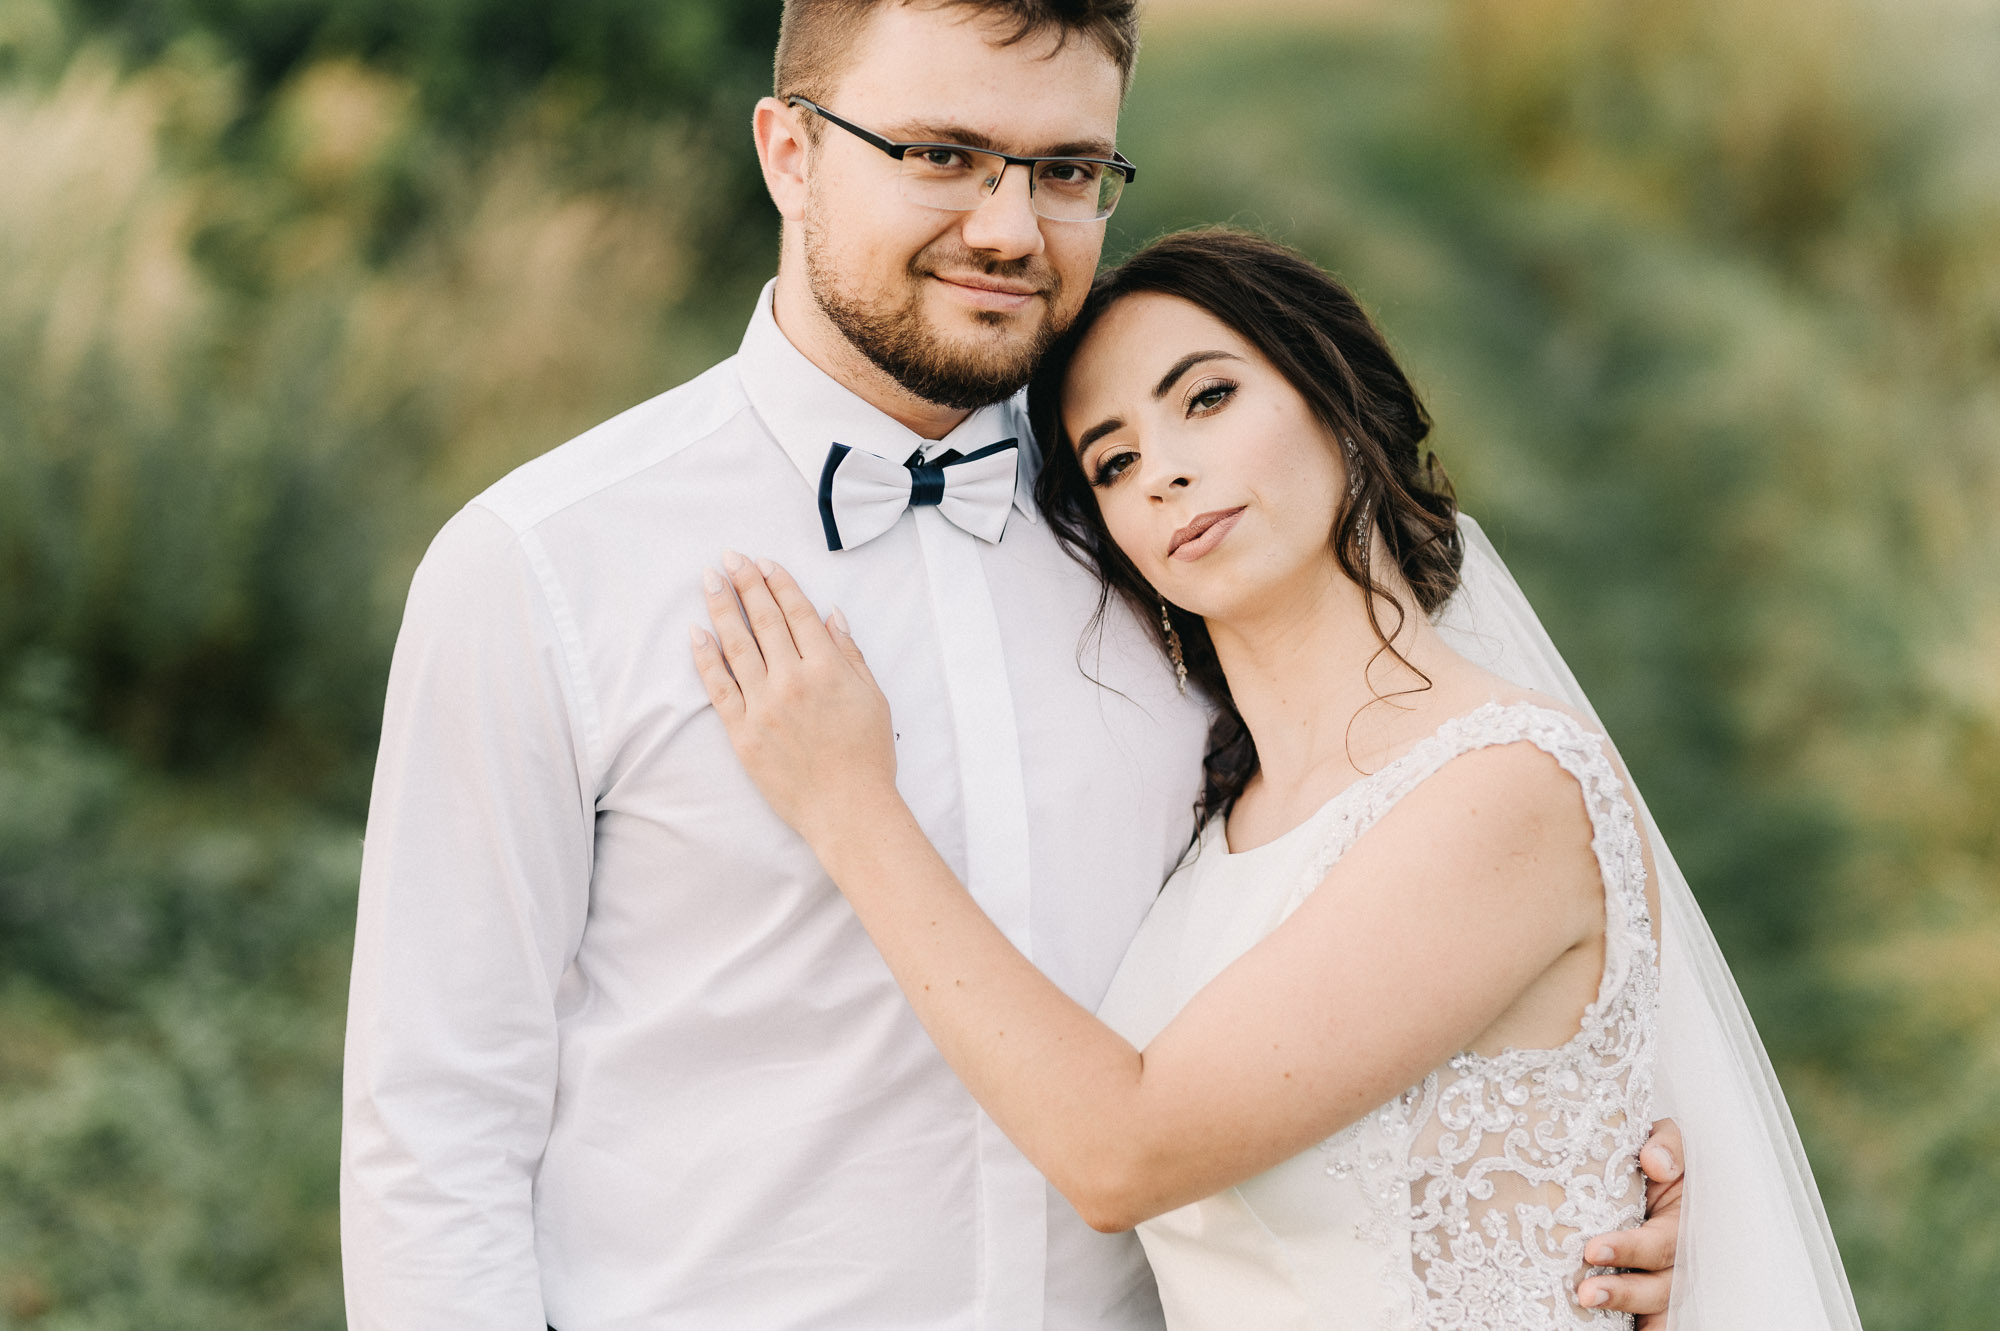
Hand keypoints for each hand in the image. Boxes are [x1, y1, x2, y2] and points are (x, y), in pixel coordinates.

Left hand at [690, 552, 897, 842]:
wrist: (848, 810)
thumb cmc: (868, 756)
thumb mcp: (873, 697)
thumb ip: (850, 654)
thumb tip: (830, 616)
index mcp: (827, 669)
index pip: (797, 614)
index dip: (779, 584)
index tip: (763, 562)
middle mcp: (793, 681)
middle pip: (764, 621)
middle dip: (745, 584)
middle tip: (730, 557)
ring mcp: (764, 706)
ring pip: (737, 646)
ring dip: (721, 608)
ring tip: (710, 580)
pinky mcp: (742, 733)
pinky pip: (718, 688)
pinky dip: (706, 658)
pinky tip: (696, 632)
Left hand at [1575, 1117, 1682, 1325]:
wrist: (1645, 1168)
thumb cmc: (1652, 1155)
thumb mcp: (1663, 1139)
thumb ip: (1667, 1144)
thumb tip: (1656, 1163)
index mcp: (1684, 1221)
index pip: (1662, 1244)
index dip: (1631, 1250)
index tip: (1593, 1250)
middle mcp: (1679, 1257)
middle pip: (1662, 1287)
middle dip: (1625, 1292)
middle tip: (1586, 1292)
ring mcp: (1665, 1278)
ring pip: (1656, 1308)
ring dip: (1624, 1312)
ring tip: (1586, 1306)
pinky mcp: (1647, 1292)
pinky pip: (1646, 1317)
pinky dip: (1638, 1325)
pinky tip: (1607, 1327)